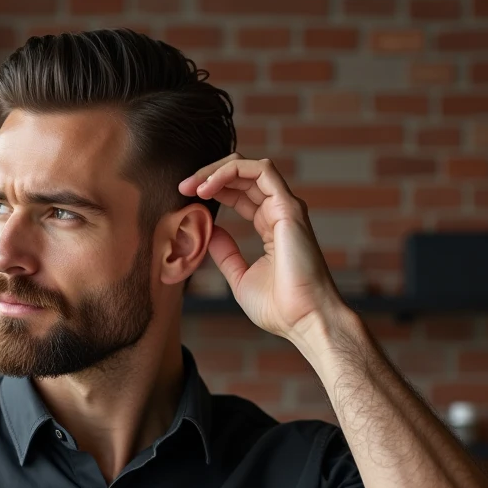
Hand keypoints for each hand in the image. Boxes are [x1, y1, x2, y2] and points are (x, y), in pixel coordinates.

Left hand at [179, 154, 347, 340]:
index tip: (185, 198)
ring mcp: (286, 207)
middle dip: (209, 175)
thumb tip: (209, 232)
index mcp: (270, 225)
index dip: (213, 189)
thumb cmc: (279, 307)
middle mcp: (279, 211)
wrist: (304, 320)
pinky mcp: (289, 207)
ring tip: (193, 185)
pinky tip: (208, 187)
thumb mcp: (240, 276)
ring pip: (251, 167)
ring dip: (217, 170)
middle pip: (243, 175)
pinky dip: (231, 172)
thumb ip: (226, 253)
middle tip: (182, 187)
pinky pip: (261, 172)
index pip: (241, 192)